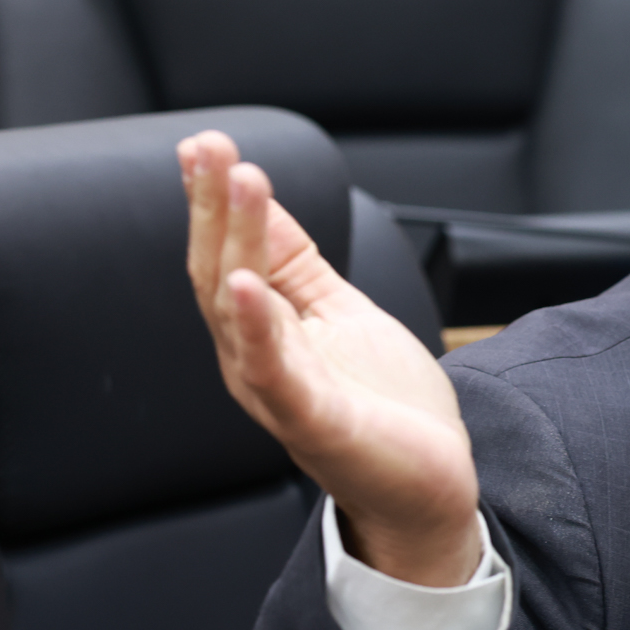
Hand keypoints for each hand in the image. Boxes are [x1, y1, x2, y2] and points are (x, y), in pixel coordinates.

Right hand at [181, 131, 481, 586]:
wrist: (425, 485)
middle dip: (217, 206)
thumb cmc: (381, 404)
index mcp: (263, 331)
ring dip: (240, 243)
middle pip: (223, 271)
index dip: (215, 200)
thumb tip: (261, 199)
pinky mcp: (313, 421)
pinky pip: (275, 372)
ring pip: (241, 311)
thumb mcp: (338, 311)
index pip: (229, 253)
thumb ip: (297, 263)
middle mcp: (255, 359)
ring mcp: (280, 391)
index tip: (205, 145)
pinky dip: (257, 329)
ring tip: (241, 185)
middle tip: (212, 148)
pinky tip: (247, 288)